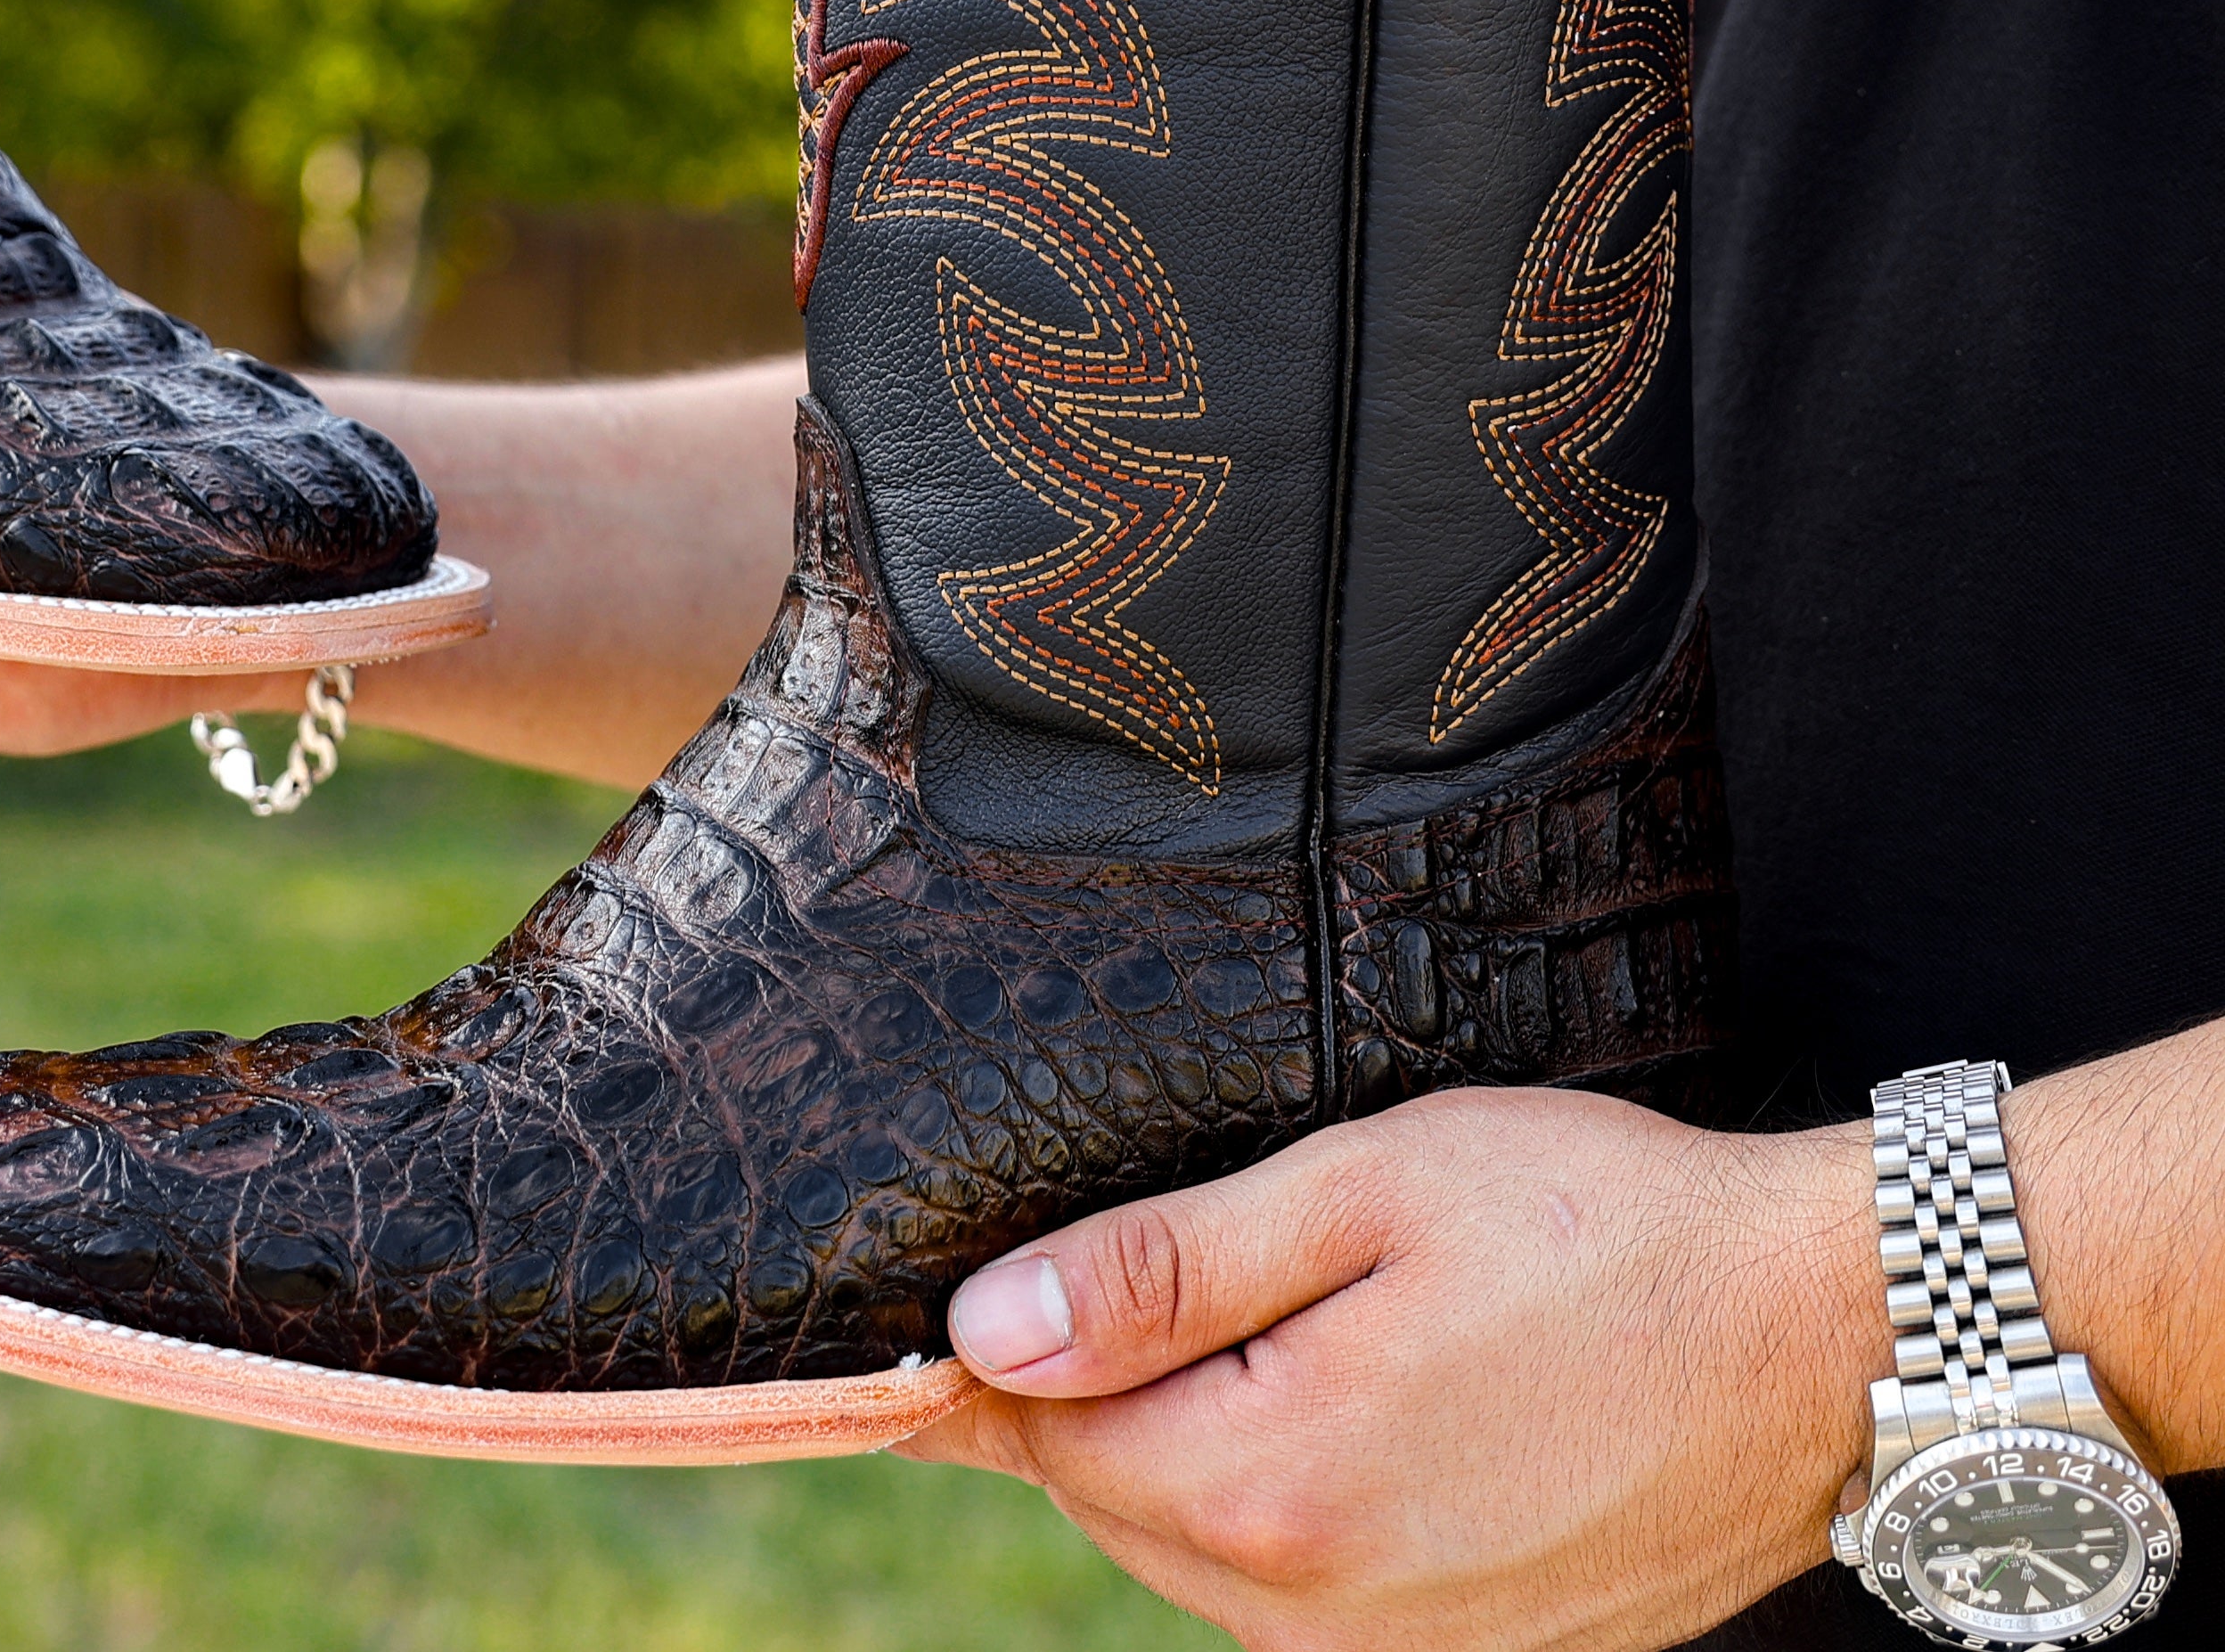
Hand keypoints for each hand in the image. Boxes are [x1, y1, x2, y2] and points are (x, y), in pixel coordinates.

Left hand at [905, 1085, 1879, 1651]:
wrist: (1824, 1337)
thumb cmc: (1597, 1228)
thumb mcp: (1358, 1191)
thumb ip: (1160, 1271)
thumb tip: (985, 1329)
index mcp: (1281, 1488)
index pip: (1047, 1434)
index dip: (1000, 1344)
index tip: (976, 1273)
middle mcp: (1330, 1615)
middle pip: (1114, 1503)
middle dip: (1093, 1392)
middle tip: (1127, 1261)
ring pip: (1202, 1555)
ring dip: (1185, 1445)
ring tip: (1249, 1315)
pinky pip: (1305, 1591)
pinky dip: (1280, 1497)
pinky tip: (1332, 1395)